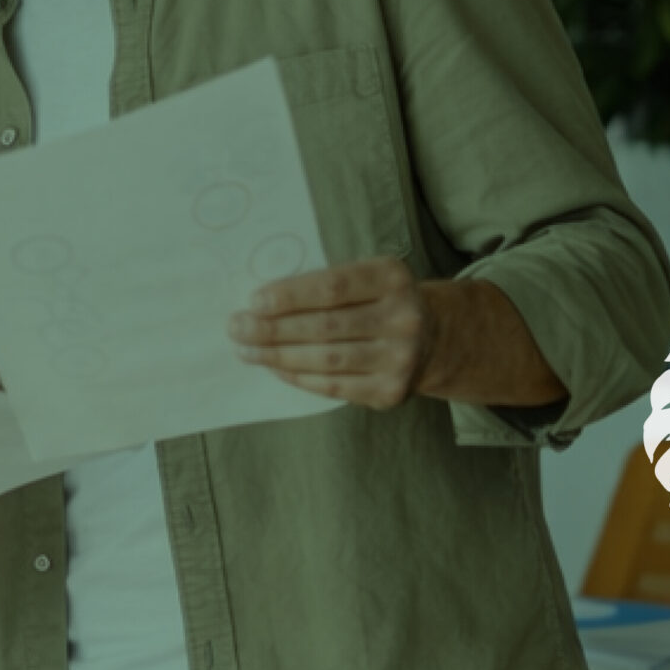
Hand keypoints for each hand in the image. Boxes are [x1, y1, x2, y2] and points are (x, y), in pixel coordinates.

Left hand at [230, 256, 441, 408]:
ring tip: (246, 350)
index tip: (254, 301)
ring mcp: (400, 358)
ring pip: (326, 359)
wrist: (433, 339)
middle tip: (237, 327)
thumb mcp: (365, 278)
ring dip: (278, 356)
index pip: (332, 287)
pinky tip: (275, 367)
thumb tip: (260, 304)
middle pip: (325, 326)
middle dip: (273, 328)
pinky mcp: (391, 391)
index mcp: (391, 277)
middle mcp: (403, 318)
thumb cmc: (377, 300)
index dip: (289, 295)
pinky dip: (299, 377)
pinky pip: (334, 386)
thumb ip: (324, 285)